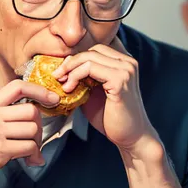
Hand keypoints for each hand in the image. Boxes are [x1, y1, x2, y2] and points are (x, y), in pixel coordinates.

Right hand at [0, 80, 59, 187]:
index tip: (51, 99)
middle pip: (31, 110)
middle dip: (39, 126)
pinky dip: (33, 156)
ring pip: (33, 130)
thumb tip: (16, 124)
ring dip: (37, 144)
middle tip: (34, 140)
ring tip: (30, 154)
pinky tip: (28, 162)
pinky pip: (29, 148)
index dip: (39, 90)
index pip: (16, 87)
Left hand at [52, 37, 157, 152]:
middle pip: (92, 50)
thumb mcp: (93, 93)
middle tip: (57, 76)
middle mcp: (128, 62)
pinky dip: (76, 76)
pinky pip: (91, 68)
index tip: (61, 73)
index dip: (76, 58)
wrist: (130, 137)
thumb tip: (63, 68)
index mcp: (123, 63)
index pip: (96, 49)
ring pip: (90, 57)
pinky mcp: (120, 80)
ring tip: (63, 85)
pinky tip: (70, 89)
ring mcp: (126, 70)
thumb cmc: (111, 118)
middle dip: (70, 62)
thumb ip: (83, 78)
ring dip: (71, 69)